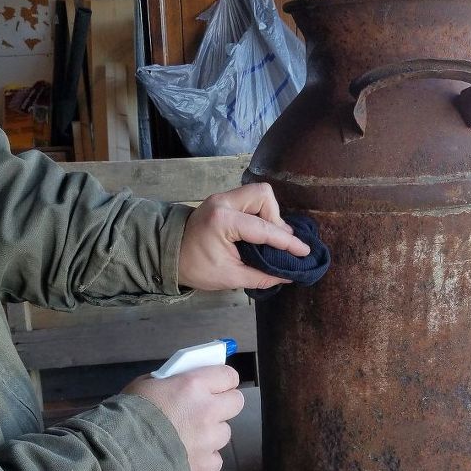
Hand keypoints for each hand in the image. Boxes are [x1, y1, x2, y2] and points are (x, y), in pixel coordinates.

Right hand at [123, 366, 243, 470]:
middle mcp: (207, 410)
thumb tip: (183, 384)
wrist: (118, 456)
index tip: (216, 385)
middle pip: (236, 402)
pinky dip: (204, 458)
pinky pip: (215, 459)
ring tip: (188, 438)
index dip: (223, 380)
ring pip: (224, 433)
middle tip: (205, 409)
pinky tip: (187, 457)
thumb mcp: (146, 385)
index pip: (228, 376)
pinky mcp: (205, 464)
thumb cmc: (127, 415)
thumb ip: (172, 383)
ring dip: (211, 433)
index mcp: (194, 385)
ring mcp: (209, 439)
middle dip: (223, 404)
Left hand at [178, 182, 310, 291]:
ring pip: (258, 194)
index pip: (264, 228)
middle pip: (264, 195)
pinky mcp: (222, 200)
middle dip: (277, 218)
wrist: (167, 253)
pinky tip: (261, 232)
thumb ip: (262, 275)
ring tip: (271, 237)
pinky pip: (250, 199)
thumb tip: (288, 275)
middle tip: (279, 242)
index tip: (303, 252)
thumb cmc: (195, 267)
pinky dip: (260, 213)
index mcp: (223, 221)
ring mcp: (222, 198)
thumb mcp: (229, 277)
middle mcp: (223, 202)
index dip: (287, 242)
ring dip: (269, 214)